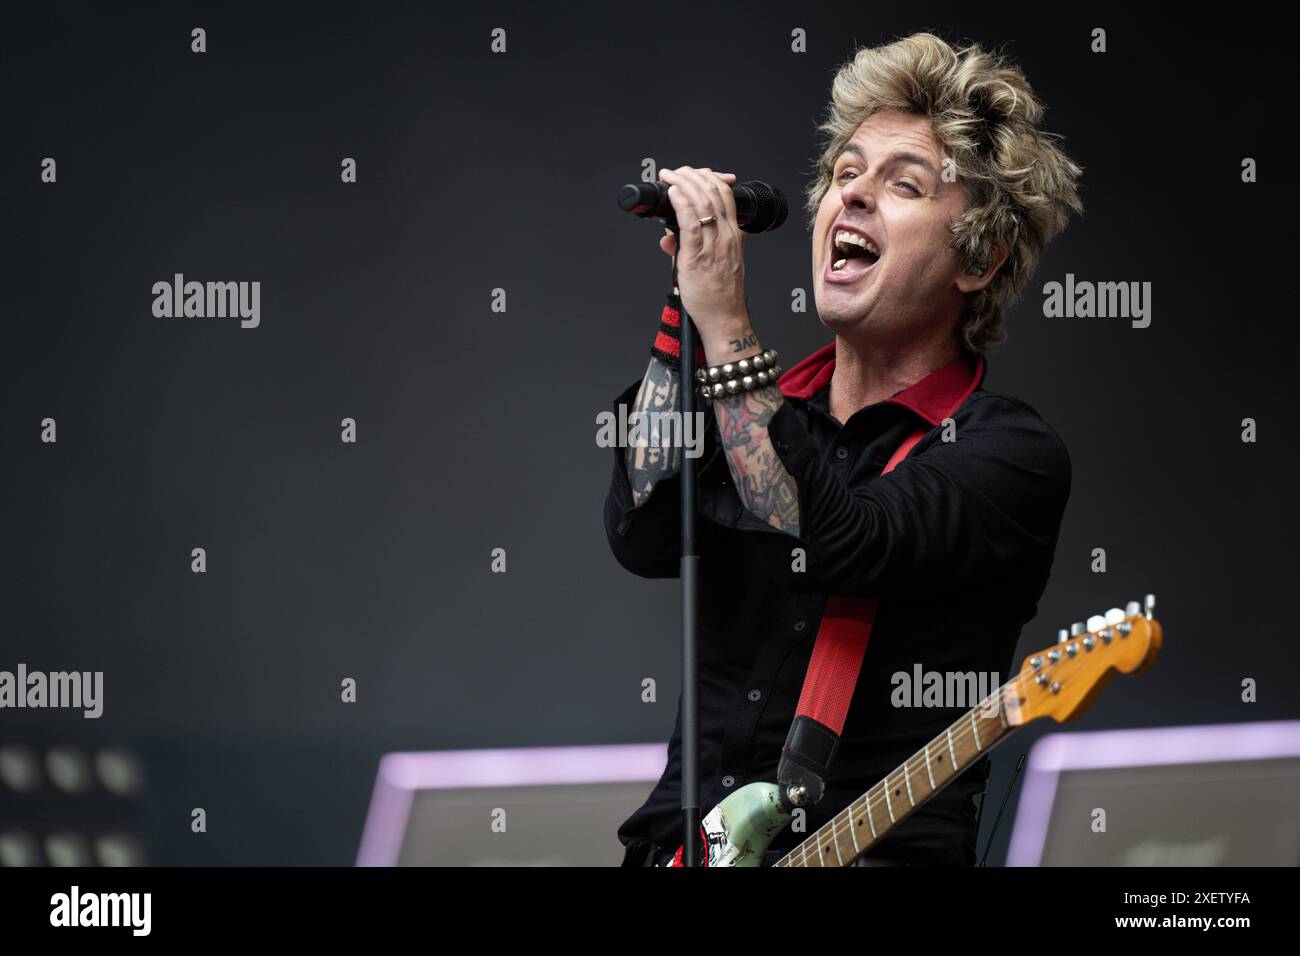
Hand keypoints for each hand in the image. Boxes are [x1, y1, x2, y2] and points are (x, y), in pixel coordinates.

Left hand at [656, 166, 750, 352]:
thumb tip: (669, 236)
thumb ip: (691, 245)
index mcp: (733, 235)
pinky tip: (674, 193)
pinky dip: (682, 204)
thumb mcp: (714, 263)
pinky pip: (691, 223)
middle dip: (693, 175)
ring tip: (670, 176)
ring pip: (703, 202)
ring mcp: (713, 245)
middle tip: (676, 171)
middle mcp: (726, 236)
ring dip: (684, 183)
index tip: (693, 173)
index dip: (709, 177)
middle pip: (714, 192)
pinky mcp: (698, 256)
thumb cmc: (719, 296)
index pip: (726, 195)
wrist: (724, 319)